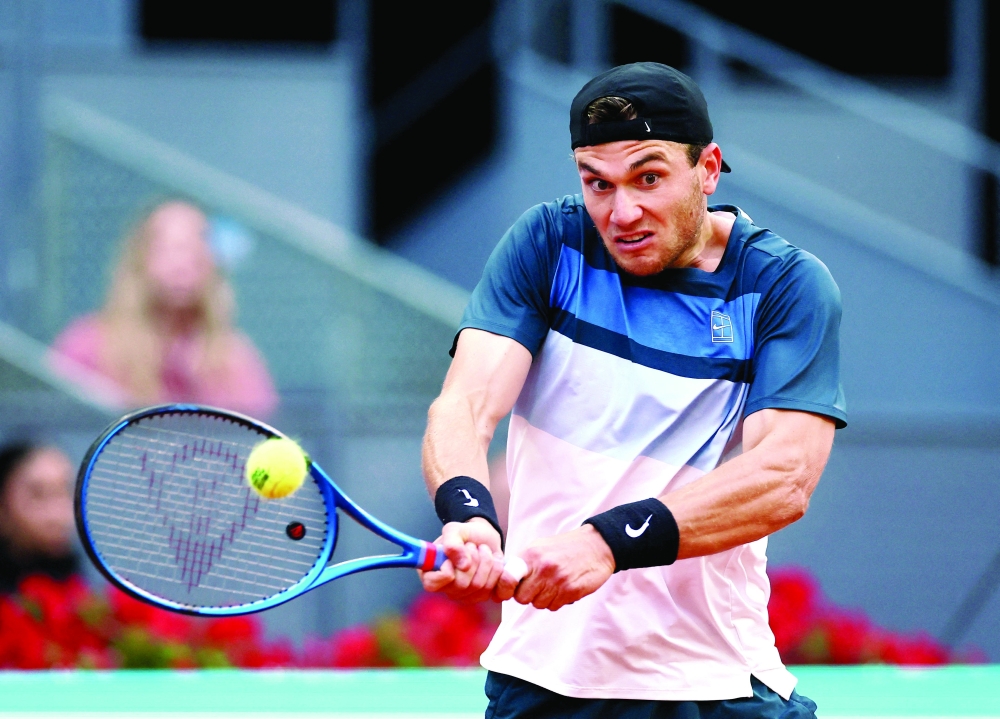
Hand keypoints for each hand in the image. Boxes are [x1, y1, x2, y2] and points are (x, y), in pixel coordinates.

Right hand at [418, 518, 504, 602]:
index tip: (452, 557)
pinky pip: (498, 593)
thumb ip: (452, 542)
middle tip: (473, 546)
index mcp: (431, 573)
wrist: (485, 537)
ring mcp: (466, 596)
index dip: (446, 571)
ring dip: (487, 561)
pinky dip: (501, 573)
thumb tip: (463, 565)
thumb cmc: (465, 534)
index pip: (432, 584)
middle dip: (472, 559)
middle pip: (461, 585)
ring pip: (480, 587)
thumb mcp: (454, 530)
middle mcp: (447, 588)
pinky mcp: (485, 596)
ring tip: (483, 550)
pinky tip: (497, 562)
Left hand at [494, 524, 614, 610]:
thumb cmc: (564, 548)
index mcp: (531, 555)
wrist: (596, 546)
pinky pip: (554, 606)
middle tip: (537, 586)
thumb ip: (522, 563)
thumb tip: (502, 580)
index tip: (507, 591)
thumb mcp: (539, 547)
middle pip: (521, 598)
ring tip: (553, 585)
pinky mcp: (571, 591)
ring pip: (538, 604)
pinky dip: (557, 601)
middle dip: (527, 595)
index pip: (507, 578)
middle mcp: (542, 568)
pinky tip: (563, 588)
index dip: (503, 589)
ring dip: (543, 599)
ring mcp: (557, 580)